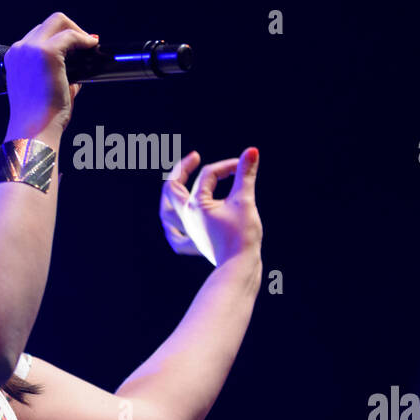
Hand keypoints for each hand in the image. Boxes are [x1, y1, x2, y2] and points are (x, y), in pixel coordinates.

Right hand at [3, 13, 98, 139]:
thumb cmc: (40, 117)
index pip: (39, 35)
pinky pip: (70, 36)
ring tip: (90, 45)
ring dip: (77, 31)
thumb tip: (80, 68)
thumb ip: (58, 74)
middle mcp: (19, 50)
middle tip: (87, 43)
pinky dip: (83, 39)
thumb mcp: (45, 89)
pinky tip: (92, 46)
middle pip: (49, 23)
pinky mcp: (47, 53)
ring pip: (59, 21)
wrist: (35, 130)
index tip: (78, 47)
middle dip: (71, 29)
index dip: (60, 37)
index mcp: (15, 58)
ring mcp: (31, 49)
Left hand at [160, 148, 261, 267]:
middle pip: (172, 189)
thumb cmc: (242, 235)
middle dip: (181, 170)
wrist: (241, 268)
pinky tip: (174, 227)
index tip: (243, 166)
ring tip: (175, 186)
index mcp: (195, 204)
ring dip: (169, 197)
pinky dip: (173, 230)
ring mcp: (190, 232)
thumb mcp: (245, 201)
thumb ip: (246, 174)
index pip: (208, 175)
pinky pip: (178, 239)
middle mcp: (187, 217)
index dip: (227, 166)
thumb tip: (252, 151)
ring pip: (167, 213)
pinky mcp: (197, 244)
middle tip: (194, 158)